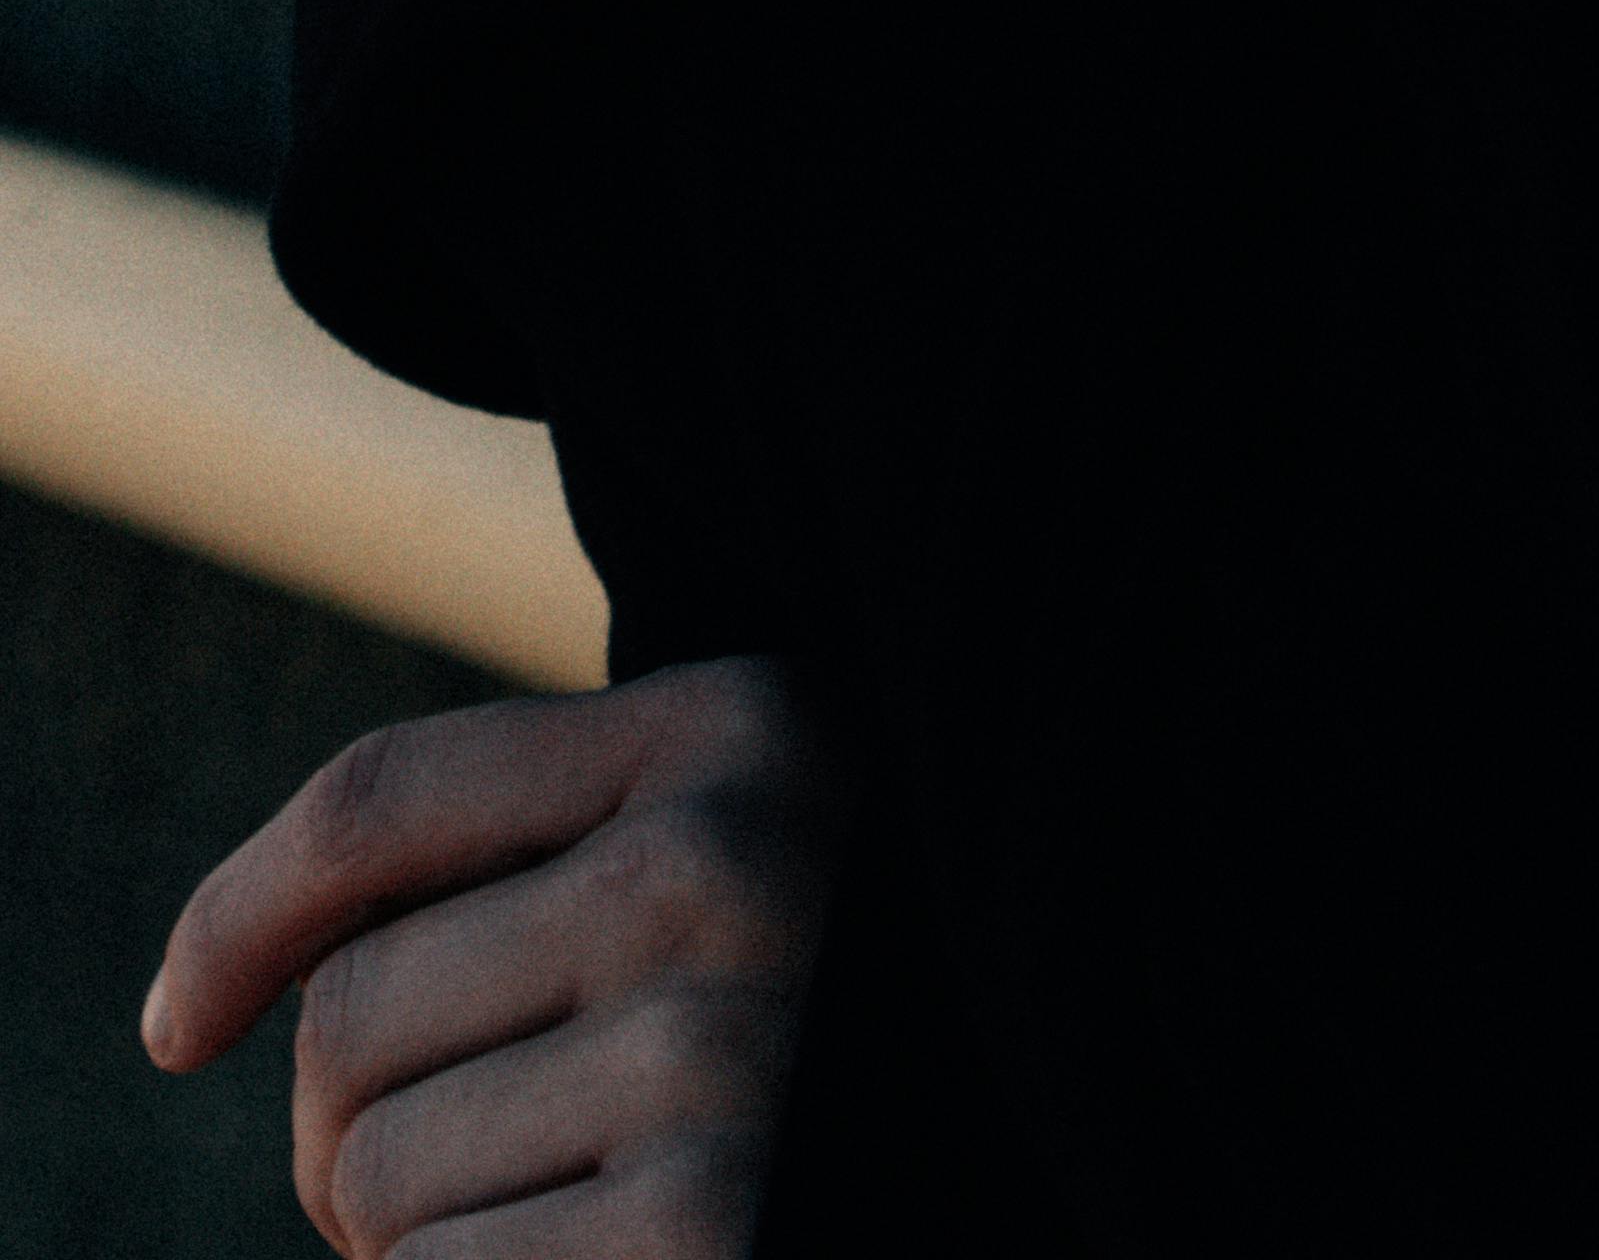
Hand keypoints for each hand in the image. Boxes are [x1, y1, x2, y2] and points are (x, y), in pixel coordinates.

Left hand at [143, 656, 842, 1258]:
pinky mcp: (706, 1232)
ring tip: (553, 1218)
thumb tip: (254, 983)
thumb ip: (561, 843)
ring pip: (377, 1182)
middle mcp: (730, 863)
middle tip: (436, 1172)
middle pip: (351, 1020)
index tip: (180, 1027)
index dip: (235, 916)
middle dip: (343, 1133)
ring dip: (408, 1242)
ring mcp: (725, 1051)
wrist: (1082, 1078)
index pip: (383, 799)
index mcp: (735, 727)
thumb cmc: (854, 998)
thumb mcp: (745, 841)